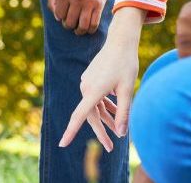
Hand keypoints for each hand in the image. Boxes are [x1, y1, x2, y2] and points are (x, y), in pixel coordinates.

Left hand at [48, 0, 109, 34]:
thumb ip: (51, 0)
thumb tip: (57, 17)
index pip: (59, 15)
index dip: (61, 18)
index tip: (64, 16)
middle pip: (70, 23)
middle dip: (69, 26)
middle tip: (71, 24)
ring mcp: (89, 2)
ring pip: (83, 26)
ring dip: (80, 31)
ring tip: (79, 30)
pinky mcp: (99, 4)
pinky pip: (94, 23)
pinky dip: (91, 30)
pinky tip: (88, 30)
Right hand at [59, 35, 136, 152]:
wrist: (120, 42)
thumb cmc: (126, 65)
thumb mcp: (128, 91)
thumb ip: (124, 113)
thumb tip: (121, 135)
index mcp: (94, 91)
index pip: (80, 116)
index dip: (71, 131)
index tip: (62, 144)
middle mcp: (86, 87)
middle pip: (90, 115)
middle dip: (101, 131)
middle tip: (111, 148)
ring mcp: (87, 82)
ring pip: (95, 107)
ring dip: (106, 118)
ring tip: (118, 129)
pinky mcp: (90, 79)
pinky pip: (96, 98)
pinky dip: (105, 106)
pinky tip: (115, 110)